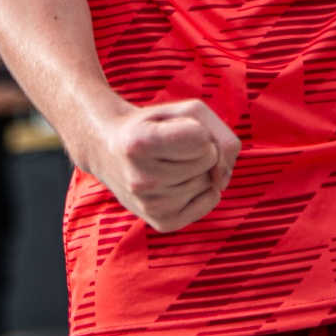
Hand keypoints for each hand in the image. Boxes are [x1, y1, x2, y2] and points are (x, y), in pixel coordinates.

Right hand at [84, 100, 240, 232]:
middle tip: (170, 148)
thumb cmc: (155, 126)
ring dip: (199, 170)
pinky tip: (177, 183)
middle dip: (201, 150)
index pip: (203, 140)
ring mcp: (151, 206)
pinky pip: (210, 201)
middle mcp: (142, 180)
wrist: (112, 151)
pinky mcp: (163, 224)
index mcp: (140, 143)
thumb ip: (219, 135)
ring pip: (210, 182)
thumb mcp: (186, 112)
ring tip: (169, 164)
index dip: (198, 131)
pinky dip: (203, 189)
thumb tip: (223, 180)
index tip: (172, 131)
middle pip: (209, 161)